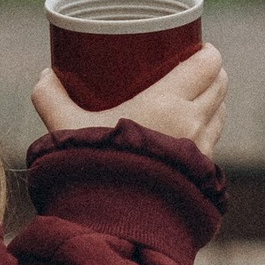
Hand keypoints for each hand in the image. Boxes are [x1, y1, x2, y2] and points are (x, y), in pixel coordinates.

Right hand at [31, 42, 227, 161]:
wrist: (113, 219)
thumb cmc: (91, 165)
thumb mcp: (64, 127)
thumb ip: (50, 98)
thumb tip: (45, 75)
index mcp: (169, 102)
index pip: (209, 64)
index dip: (207, 51)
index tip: (194, 46)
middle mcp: (192, 123)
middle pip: (219, 85)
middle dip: (211, 72)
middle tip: (191, 67)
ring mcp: (201, 150)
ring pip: (219, 112)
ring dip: (212, 100)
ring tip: (194, 95)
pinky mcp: (199, 174)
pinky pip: (212, 140)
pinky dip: (207, 128)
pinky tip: (191, 130)